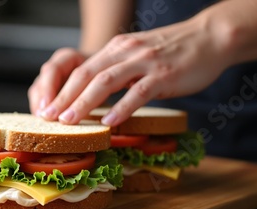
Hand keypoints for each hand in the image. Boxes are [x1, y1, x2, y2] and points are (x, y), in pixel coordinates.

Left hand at [28, 18, 229, 125]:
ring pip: (106, 82)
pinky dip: (122, 107)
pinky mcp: (163, 75)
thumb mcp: (137, 56)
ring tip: (69, 121)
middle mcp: (125, 53)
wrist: (209, 37)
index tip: (47, 109)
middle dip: (64, 97)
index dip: (61, 90)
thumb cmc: (172, 52)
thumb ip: (117, 72)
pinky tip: (110, 122)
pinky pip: (138, 92)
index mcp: (115, 49)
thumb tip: (96, 95)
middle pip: (86, 75)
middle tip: (48, 117)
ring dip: (84, 102)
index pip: (80, 70)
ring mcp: (144, 63)